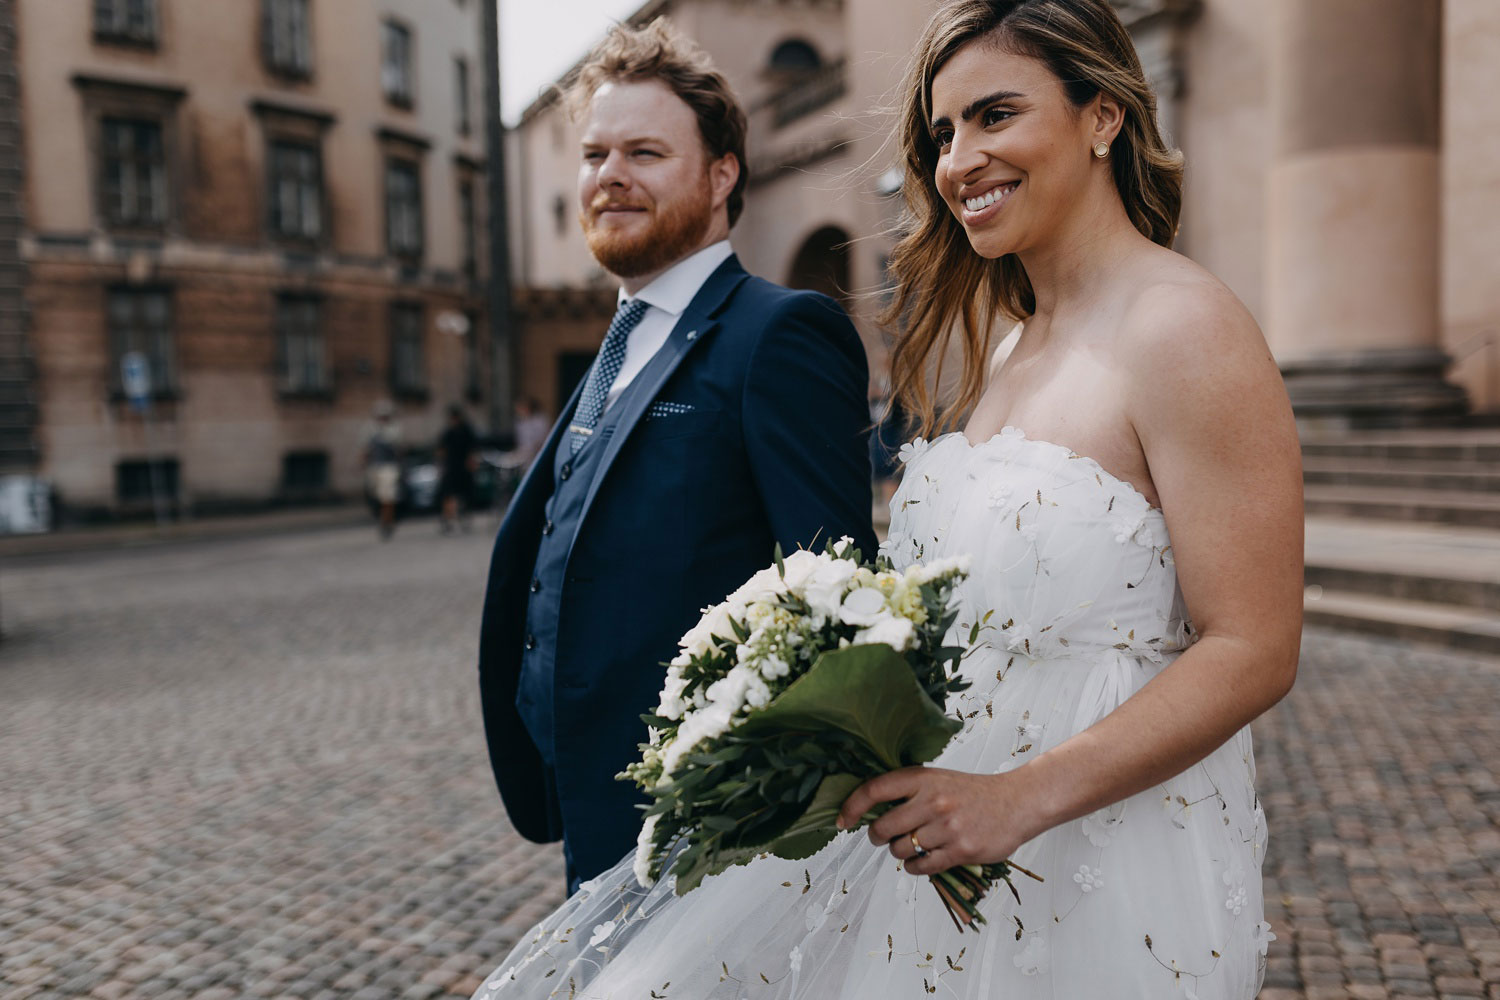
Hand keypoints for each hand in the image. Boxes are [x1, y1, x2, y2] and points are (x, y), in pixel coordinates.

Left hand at [836, 765, 1046, 876]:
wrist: (1016, 803)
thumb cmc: (972, 792)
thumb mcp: (938, 779)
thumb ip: (908, 791)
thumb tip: (868, 810)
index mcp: (923, 778)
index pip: (874, 790)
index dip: (852, 807)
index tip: (842, 820)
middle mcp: (932, 801)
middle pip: (882, 827)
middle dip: (877, 836)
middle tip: (882, 836)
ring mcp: (946, 827)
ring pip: (900, 850)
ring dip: (899, 852)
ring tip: (912, 845)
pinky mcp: (960, 851)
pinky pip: (920, 867)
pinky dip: (915, 867)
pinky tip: (923, 859)